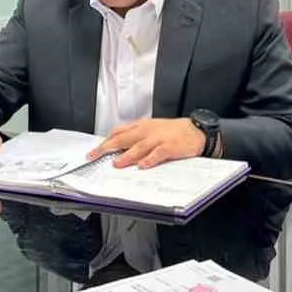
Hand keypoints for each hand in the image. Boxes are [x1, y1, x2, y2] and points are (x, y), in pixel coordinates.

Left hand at [88, 118, 204, 168]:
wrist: (196, 130)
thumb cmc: (175, 131)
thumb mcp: (153, 129)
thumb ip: (137, 137)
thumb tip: (120, 147)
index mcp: (142, 126)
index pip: (119, 132)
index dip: (105, 141)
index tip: (95, 150)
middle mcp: (147, 131)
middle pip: (123, 138)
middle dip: (107, 148)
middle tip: (94, 156)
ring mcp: (159, 139)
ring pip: (138, 147)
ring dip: (126, 156)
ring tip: (116, 164)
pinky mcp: (170, 147)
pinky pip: (157, 153)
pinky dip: (149, 159)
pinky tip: (142, 165)